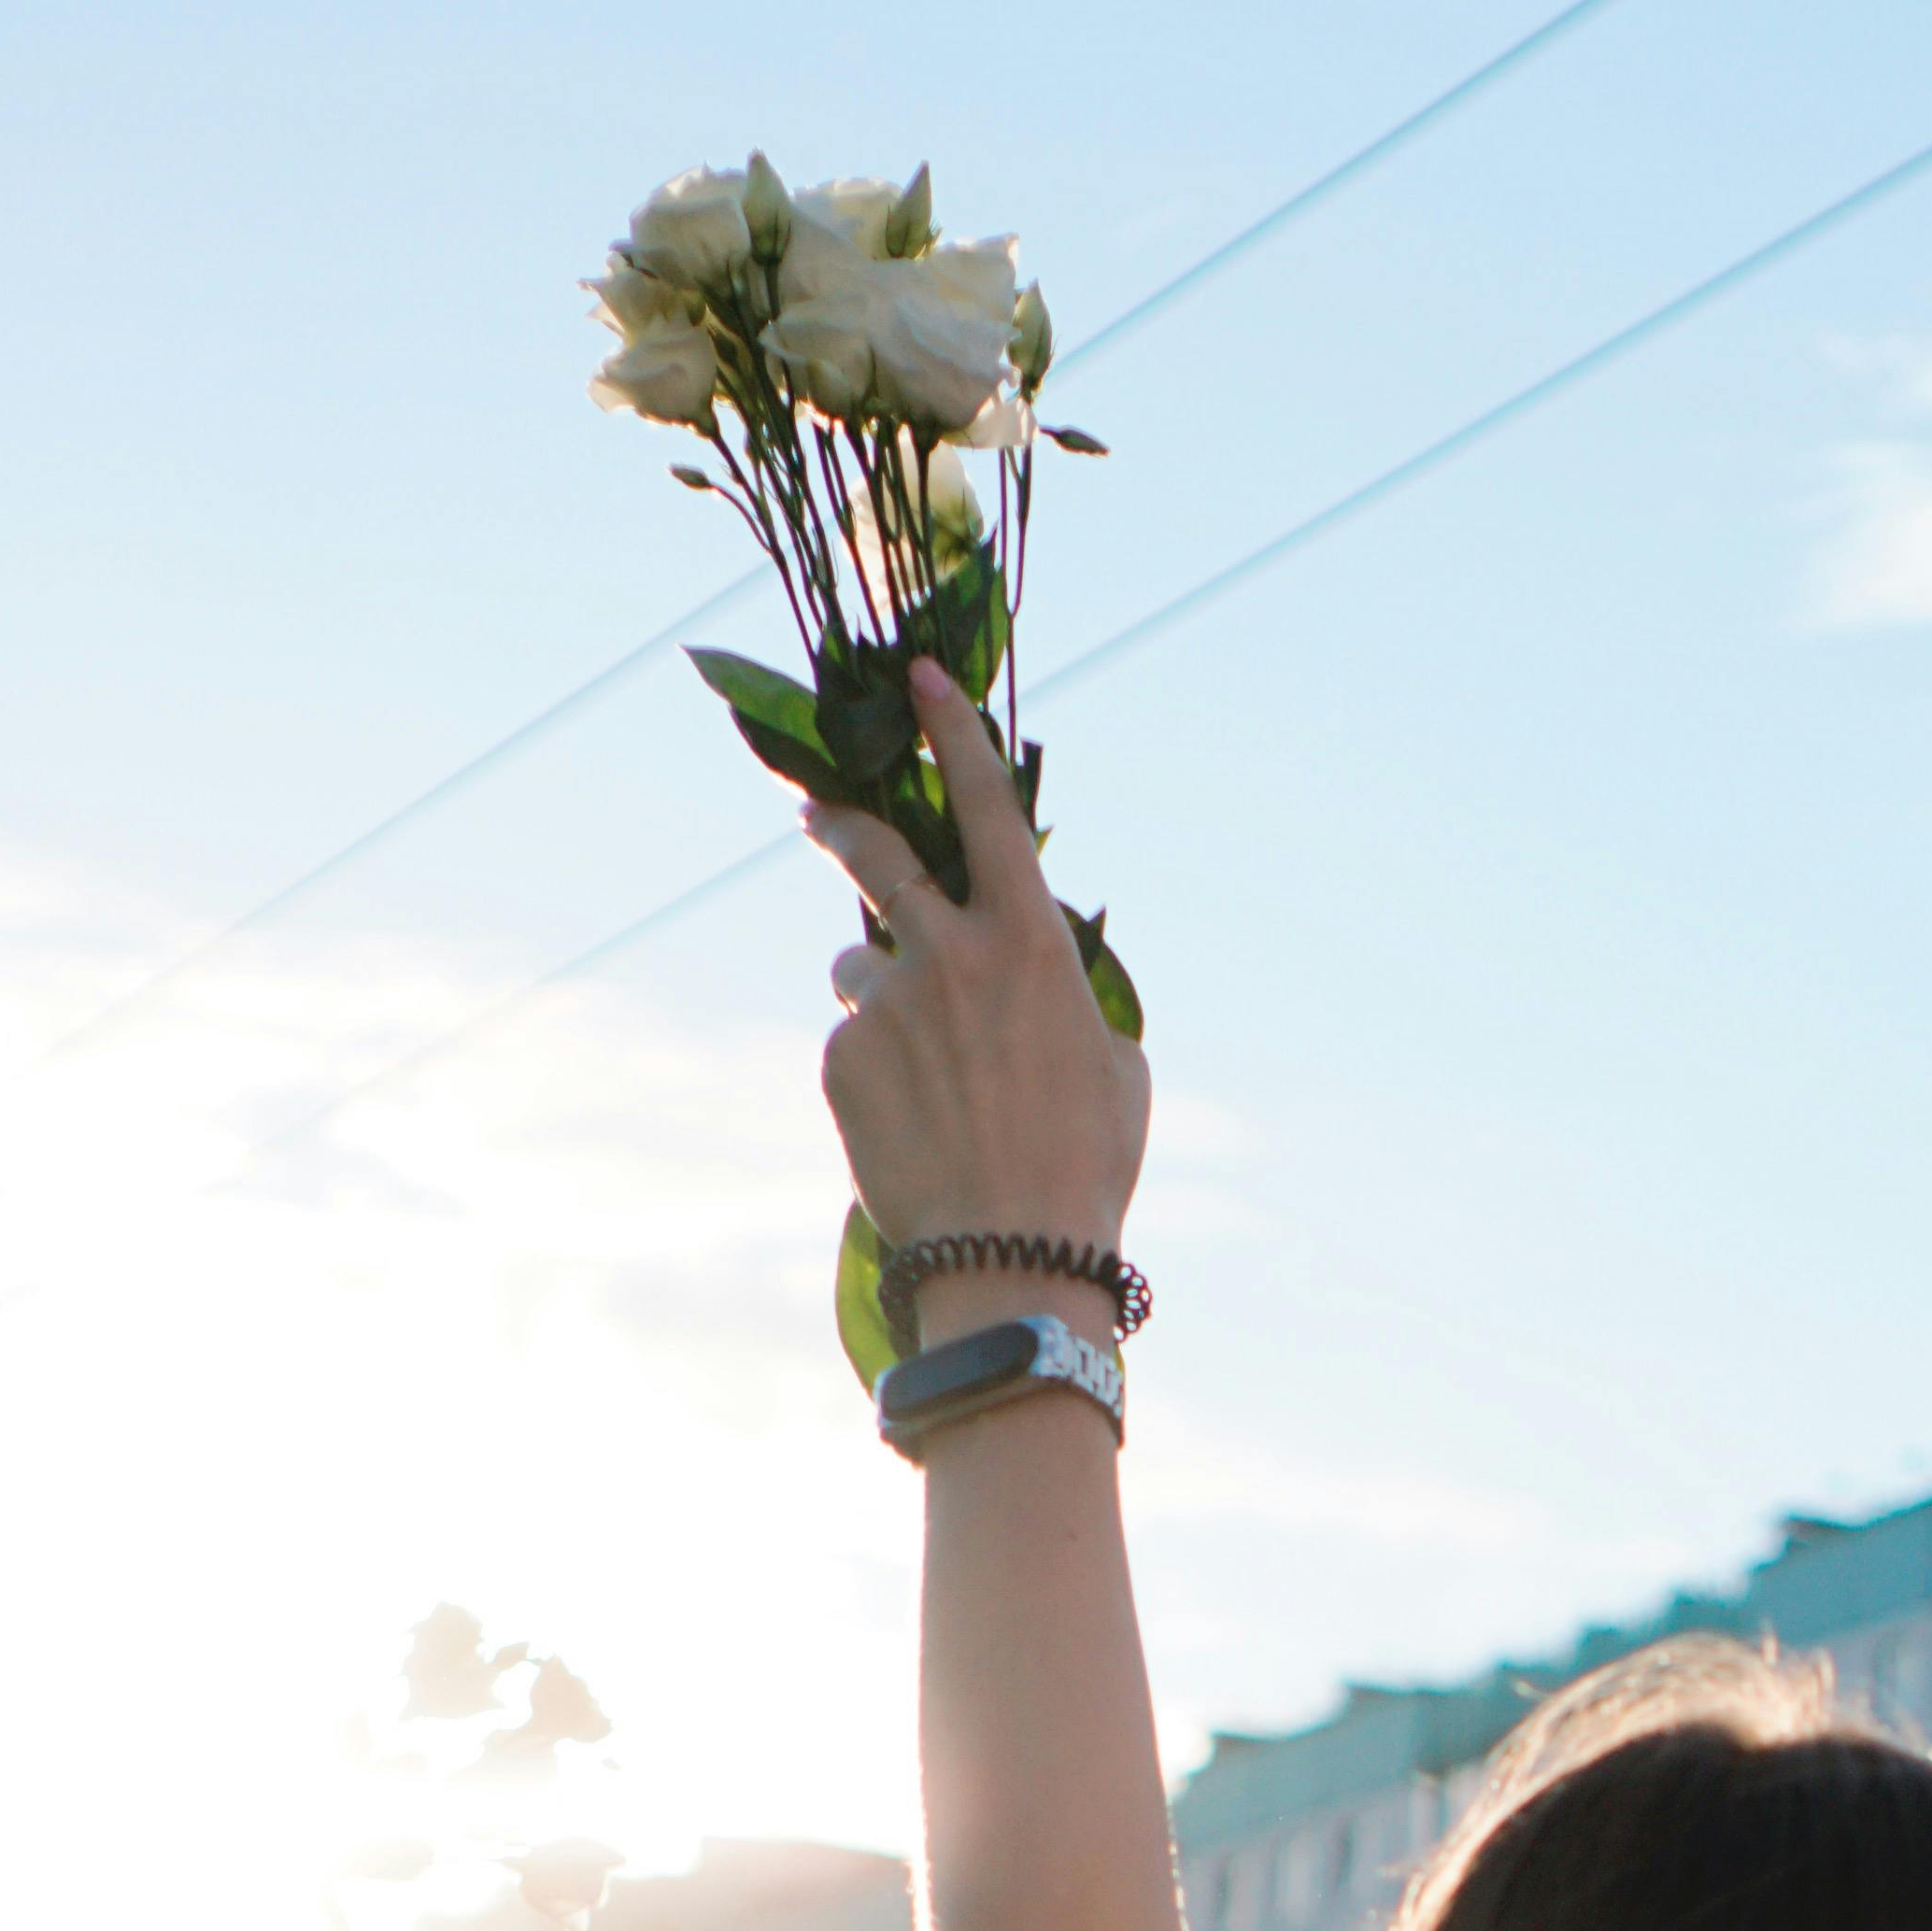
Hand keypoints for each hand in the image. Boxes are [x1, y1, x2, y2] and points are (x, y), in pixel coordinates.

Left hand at [812, 657, 1148, 1272]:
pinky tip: (911, 1123)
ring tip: (920, 1068)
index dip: (952, 731)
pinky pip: (852, 1040)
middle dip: (841, 822)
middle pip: (878, 853)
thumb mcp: (1116, 1066)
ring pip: (860, 963)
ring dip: (878, 990)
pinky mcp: (842, 1060)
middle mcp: (952, 955)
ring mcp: (888, 1005)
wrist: (1009, 1255)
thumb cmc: (1084, 1166)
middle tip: (815, 812)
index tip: (917, 675)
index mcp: (1031, 943)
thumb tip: (1039, 977)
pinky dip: (873, 1068)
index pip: (988, 807)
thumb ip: (1072, 997)